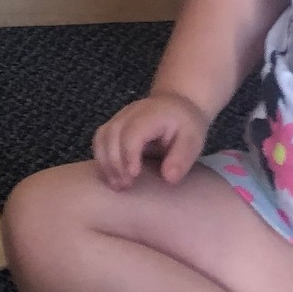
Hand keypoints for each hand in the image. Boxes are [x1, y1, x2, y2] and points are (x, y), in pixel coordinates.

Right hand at [92, 91, 208, 189]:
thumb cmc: (186, 125)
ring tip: (116, 185)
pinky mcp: (113, 125)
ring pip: (101, 137)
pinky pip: (100, 141)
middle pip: (111, 134)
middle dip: (114, 162)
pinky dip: (102, 159)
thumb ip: (181, 158)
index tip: (133, 176)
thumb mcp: (193, 141)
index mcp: (150, 115)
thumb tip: (168, 178)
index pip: (132, 132)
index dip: (129, 154)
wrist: (176, 105)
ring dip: (105, 162)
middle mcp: (129, 113)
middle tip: (125, 186)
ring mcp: (118, 118)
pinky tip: (112, 176)